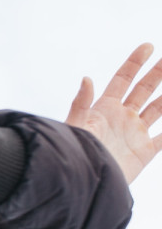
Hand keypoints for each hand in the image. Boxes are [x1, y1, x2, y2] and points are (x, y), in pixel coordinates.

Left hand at [65, 43, 161, 184]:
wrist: (84, 183)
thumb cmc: (74, 154)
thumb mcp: (75, 126)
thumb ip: (81, 103)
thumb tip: (87, 78)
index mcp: (104, 108)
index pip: (123, 79)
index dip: (134, 62)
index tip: (148, 45)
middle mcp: (122, 118)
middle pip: (144, 89)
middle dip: (158, 72)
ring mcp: (135, 134)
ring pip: (159, 108)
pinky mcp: (145, 152)